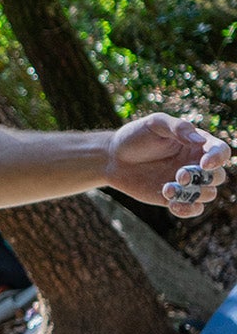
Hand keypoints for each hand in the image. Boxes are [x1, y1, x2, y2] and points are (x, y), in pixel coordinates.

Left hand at [104, 114, 230, 214]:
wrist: (113, 158)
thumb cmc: (136, 136)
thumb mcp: (155, 124)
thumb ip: (178, 128)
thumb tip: (200, 141)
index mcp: (197, 144)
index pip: (221, 151)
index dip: (218, 158)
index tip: (204, 163)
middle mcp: (196, 164)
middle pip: (218, 176)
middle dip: (203, 178)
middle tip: (179, 175)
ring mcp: (188, 183)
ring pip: (208, 194)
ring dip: (193, 194)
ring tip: (168, 188)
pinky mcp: (175, 198)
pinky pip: (193, 209)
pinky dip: (188, 209)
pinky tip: (173, 205)